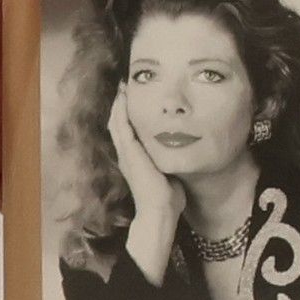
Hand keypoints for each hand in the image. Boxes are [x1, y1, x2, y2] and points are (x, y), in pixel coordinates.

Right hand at [107, 90, 184, 283]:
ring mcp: (126, 154)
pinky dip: (121, 111)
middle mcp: (127, 155)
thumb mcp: (168, 172)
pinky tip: (123, 98)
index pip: (128, 131)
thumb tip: (183, 152)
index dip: (128, 115)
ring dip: (119, 104)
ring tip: (122, 87)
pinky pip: (121, 127)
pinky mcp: (129, 153)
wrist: (160, 213)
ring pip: (117, 123)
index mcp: (135, 159)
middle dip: (121, 105)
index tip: (133, 98)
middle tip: (124, 86)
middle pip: (118, 124)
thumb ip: (170, 161)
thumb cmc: (168, 198)